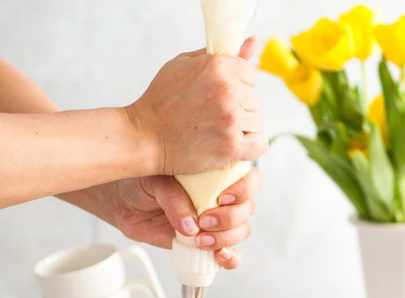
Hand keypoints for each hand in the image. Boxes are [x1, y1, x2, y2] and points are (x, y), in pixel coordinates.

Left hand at [92, 168, 260, 269]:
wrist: (122, 201)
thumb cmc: (141, 182)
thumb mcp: (156, 180)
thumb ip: (174, 199)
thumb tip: (191, 227)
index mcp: (217, 173)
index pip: (248, 179)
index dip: (243, 190)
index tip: (222, 198)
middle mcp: (222, 197)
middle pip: (247, 209)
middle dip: (230, 218)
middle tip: (204, 221)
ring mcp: (216, 221)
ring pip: (241, 231)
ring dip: (226, 238)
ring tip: (200, 240)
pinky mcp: (207, 243)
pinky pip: (229, 254)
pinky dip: (230, 258)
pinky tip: (218, 257)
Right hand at [129, 38, 266, 175]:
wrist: (145, 137)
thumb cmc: (161, 102)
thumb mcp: (184, 65)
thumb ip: (219, 54)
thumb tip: (252, 42)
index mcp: (219, 66)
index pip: (250, 76)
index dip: (236, 88)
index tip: (220, 98)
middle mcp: (228, 90)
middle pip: (254, 100)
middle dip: (238, 109)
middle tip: (214, 118)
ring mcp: (231, 119)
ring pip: (257, 123)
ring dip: (242, 129)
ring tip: (219, 132)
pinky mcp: (231, 146)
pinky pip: (259, 145)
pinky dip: (248, 148)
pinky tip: (232, 147)